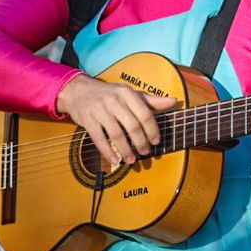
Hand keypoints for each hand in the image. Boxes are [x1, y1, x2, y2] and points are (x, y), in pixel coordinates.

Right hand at [54, 73, 175, 169]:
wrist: (77, 90)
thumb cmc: (108, 94)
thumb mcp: (128, 93)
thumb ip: (150, 100)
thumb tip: (174, 101)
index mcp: (126, 93)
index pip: (144, 114)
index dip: (152, 130)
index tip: (156, 141)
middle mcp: (113, 100)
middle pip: (132, 126)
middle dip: (141, 143)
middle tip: (145, 152)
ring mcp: (99, 110)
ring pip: (116, 134)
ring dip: (125, 150)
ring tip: (131, 159)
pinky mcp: (87, 120)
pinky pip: (99, 139)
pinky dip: (107, 152)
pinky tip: (114, 160)